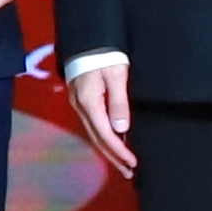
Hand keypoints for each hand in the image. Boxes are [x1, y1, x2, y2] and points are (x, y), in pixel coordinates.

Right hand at [68, 56, 134, 174]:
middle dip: (113, 157)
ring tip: (122, 164)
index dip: (119, 150)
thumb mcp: (116, 76)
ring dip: (108, 150)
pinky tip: (112, 143)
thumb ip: (119, 102)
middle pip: (96, 138)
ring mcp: (78, 104)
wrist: (88, 38)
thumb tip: (121, 130)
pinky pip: (92, 125)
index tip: (133, 163)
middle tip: (129, 172)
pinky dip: (103, 138)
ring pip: (93, 133)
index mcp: (89, 102)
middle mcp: (81, 106)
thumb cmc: (105, 56)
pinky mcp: (81, 100)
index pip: (105, 134)